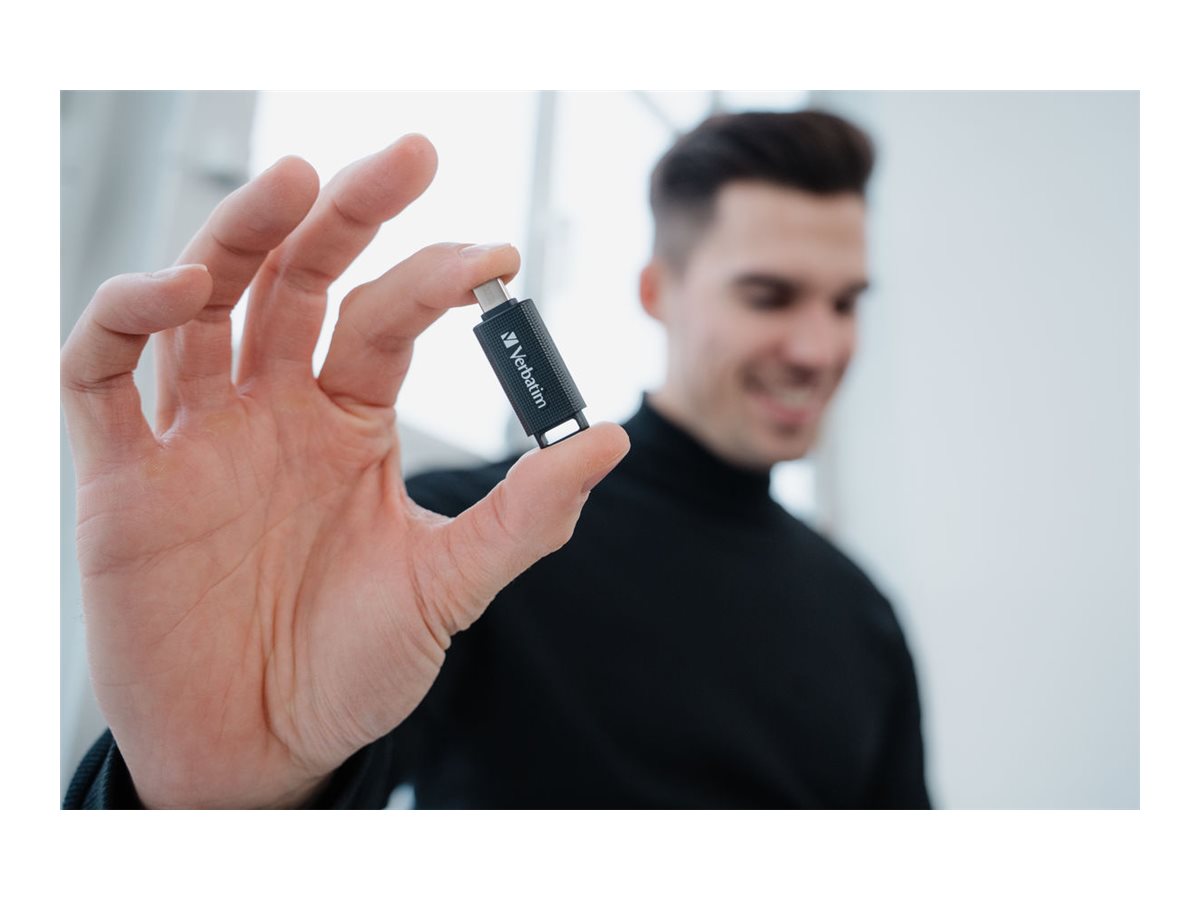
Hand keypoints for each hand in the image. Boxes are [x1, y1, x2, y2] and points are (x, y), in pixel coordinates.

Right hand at [61, 135, 628, 807]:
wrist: (262, 749)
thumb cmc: (349, 665)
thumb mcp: (446, 587)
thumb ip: (522, 517)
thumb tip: (608, 439)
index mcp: (349, 421)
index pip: (387, 318)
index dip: (438, 279)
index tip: (500, 260)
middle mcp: (273, 409)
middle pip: (298, 276)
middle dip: (348, 211)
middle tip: (411, 155)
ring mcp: (197, 434)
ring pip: (203, 299)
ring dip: (240, 234)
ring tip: (295, 182)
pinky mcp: (122, 476)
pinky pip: (100, 372)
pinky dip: (127, 317)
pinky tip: (181, 290)